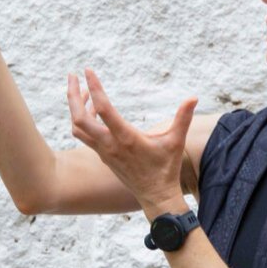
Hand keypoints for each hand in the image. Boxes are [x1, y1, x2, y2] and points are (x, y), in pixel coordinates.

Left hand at [67, 69, 198, 206]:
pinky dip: (84, 119)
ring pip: (78, 127)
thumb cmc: (166, 169)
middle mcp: (109, 145)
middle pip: (79, 118)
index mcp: (125, 138)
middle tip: (72, 75)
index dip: (94, 87)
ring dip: (75, 107)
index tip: (88, 70)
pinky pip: (85, 135)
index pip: (103, 108)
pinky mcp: (103, 156)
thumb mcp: (176, 141)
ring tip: (80, 90)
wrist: (155, 197)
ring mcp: (104, 151)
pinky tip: (94, 109)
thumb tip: (194, 97)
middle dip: (72, 95)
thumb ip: (183, 118)